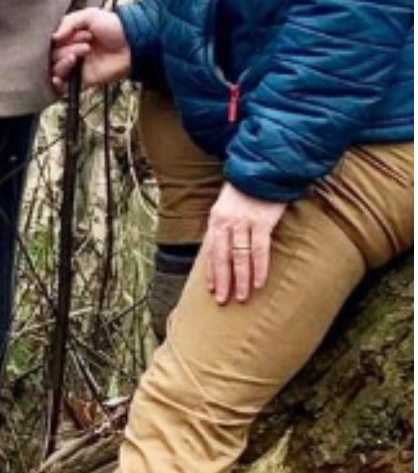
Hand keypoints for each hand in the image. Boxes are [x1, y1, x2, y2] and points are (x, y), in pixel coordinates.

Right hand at [49, 7, 131, 90]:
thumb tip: (53, 38)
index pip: (52, 41)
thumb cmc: (113, 26)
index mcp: (69, 37)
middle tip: (87, 43)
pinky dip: (57, 84)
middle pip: (53, 55)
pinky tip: (57, 78)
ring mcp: (76, 66)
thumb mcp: (90, 15)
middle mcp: (70, 51)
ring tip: (85, 52)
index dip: (60, 38)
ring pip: (56, 68)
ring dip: (65, 61)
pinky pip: (63, 86)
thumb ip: (68, 23)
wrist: (133, 43)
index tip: (77, 33)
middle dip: (67, 47)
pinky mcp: (83, 80)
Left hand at [205, 184, 285, 303]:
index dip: (211, 272)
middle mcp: (226, 223)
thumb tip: (225, 251)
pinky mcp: (261, 222)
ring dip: (240, 280)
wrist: (261, 170)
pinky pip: (259, 250)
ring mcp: (243, 223)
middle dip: (222, 281)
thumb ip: (225, 228)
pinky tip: (259, 283)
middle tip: (223, 301)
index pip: (210, 252)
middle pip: (222, 258)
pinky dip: (259, 268)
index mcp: (216, 221)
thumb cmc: (245, 192)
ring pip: (239, 257)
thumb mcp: (227, 207)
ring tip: (241, 297)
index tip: (212, 290)